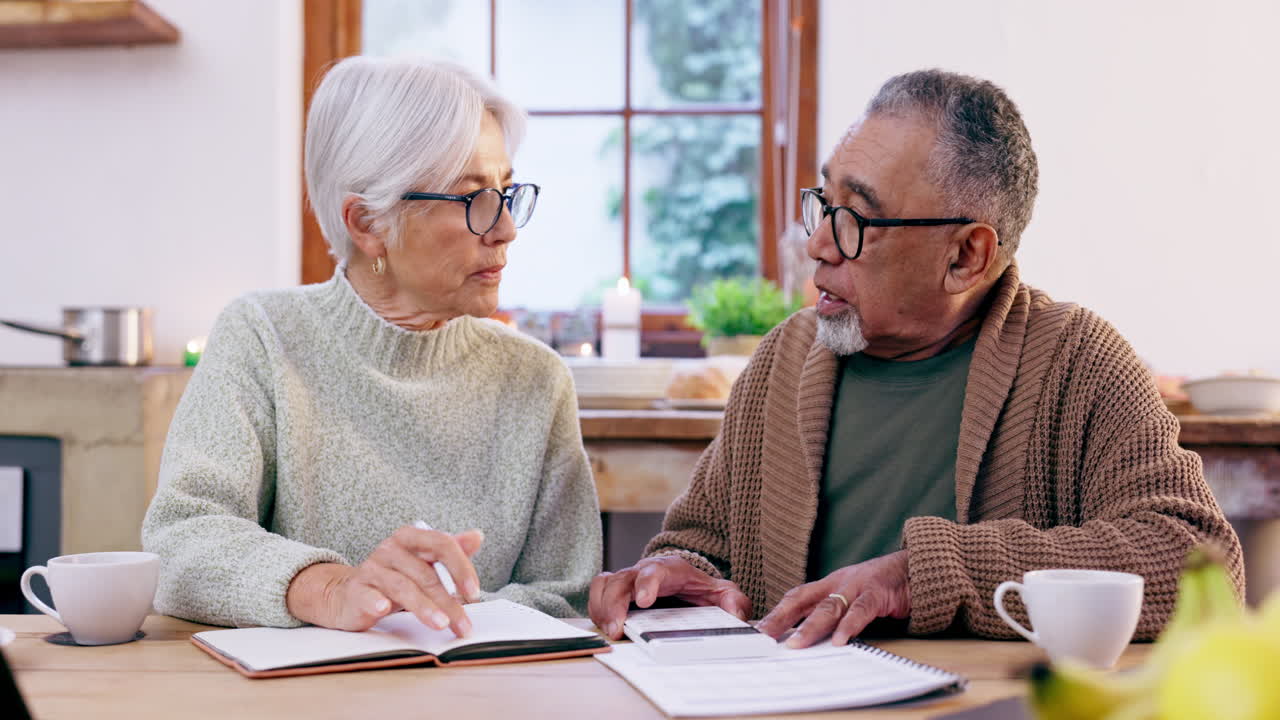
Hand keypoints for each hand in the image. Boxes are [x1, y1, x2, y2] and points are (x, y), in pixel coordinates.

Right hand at [286, 526, 483, 635]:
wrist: (347, 593)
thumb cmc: (393, 577)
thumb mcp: (422, 561)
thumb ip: (450, 550)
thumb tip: (478, 536)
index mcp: (411, 538)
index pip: (442, 544)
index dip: (461, 568)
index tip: (475, 592)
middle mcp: (390, 549)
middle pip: (426, 574)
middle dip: (449, 602)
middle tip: (463, 625)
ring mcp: (372, 569)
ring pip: (403, 587)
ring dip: (424, 607)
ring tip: (441, 624)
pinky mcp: (356, 591)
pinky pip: (367, 595)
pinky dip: (376, 601)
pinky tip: (385, 609)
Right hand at [588, 556, 751, 639]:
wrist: (687, 584)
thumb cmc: (701, 590)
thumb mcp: (725, 594)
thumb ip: (734, 602)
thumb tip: (735, 614)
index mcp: (671, 569)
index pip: (655, 570)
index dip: (647, 583)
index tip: (644, 601)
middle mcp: (644, 571)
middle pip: (622, 579)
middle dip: (615, 603)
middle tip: (617, 629)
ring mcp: (628, 581)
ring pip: (605, 584)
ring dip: (602, 607)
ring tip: (609, 630)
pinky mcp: (616, 593)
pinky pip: (597, 594)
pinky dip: (596, 609)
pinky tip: (605, 627)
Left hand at [757, 550, 910, 648]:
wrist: (916, 567)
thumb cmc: (881, 587)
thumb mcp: (851, 597)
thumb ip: (832, 614)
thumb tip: (807, 637)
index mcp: (829, 584)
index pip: (795, 597)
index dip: (776, 612)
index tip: (757, 629)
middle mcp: (838, 582)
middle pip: (803, 600)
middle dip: (781, 618)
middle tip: (764, 635)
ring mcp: (857, 586)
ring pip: (829, 607)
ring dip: (811, 627)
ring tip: (796, 644)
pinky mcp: (879, 593)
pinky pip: (861, 610)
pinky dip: (850, 625)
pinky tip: (841, 640)